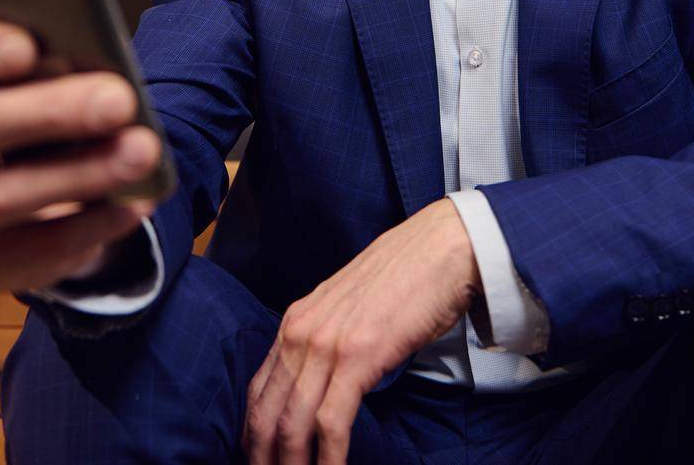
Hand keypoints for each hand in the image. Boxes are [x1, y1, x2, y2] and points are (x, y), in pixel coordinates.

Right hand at [0, 18, 162, 291]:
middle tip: (119, 99)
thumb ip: (45, 65)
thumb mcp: (29, 80)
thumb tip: (95, 72)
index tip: (26, 47)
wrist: (25, 194)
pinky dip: (90, 224)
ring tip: (142, 150)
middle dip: (49, 112)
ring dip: (81, 173)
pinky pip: (30, 252)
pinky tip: (134, 202)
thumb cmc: (27, 112)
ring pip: (0, 195)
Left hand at [242, 198, 478, 464]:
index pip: (257, 392)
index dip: (254, 436)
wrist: (439, 249)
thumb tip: (328, 383)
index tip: (260, 461)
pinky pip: (331, 421)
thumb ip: (329, 341)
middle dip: (264, 458)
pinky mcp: (358, 356)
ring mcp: (326, 344)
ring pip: (292, 423)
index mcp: (295, 322)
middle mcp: (300, 332)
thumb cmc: (403, 278)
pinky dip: (327, 457)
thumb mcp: (349, 309)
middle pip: (265, 414)